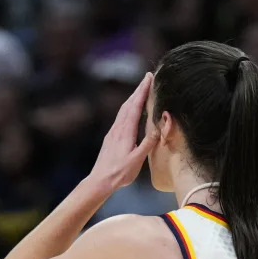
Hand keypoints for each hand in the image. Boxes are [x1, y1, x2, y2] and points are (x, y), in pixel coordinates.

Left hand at [89, 72, 158, 191]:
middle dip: (138, 89)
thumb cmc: (119, 173)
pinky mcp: (111, 137)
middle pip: (129, 103)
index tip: (149, 78)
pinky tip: (131, 110)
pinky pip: (121, 117)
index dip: (142, 91)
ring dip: (133, 97)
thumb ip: (147, 144)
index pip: (135, 106)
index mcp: (125, 132)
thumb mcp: (136, 160)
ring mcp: (113, 132)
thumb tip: (157, 129)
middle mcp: (118, 128)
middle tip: (147, 78)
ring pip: (123, 109)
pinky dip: (128, 107)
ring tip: (141, 90)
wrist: (100, 180)